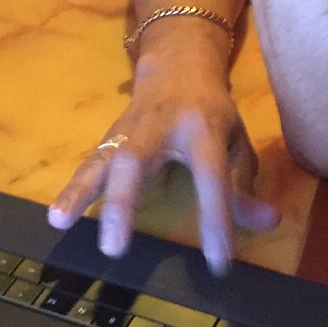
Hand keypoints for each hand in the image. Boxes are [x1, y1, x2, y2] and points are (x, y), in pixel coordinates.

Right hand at [47, 40, 279, 274]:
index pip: (210, 177)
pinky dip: (74, 189)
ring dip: (81, 191)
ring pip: (101, 158)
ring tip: (61, 220)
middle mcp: (159, 126)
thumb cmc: (211, 111)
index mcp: (202, 128)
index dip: (215, 218)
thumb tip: (270, 223)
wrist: (177, 64)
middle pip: (135, 160)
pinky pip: (90, 163)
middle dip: (122, 202)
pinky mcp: (110, 137)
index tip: (218, 263)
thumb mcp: (236, 141)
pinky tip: (57, 216)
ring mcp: (129, 130)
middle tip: (113, 246)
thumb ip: (246, 184)